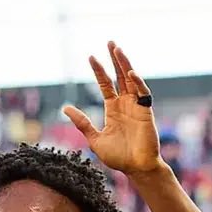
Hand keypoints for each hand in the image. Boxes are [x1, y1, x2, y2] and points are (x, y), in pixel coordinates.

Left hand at [63, 42, 162, 175]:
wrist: (135, 168)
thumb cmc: (118, 157)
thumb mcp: (94, 138)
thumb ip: (82, 122)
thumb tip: (65, 108)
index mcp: (113, 109)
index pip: (105, 85)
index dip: (99, 71)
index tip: (90, 57)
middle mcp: (125, 104)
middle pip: (119, 76)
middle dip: (114, 59)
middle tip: (110, 42)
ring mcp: (136, 106)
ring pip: (131, 80)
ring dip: (125, 64)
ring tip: (117, 49)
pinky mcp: (146, 112)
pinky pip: (143, 93)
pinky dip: (137, 83)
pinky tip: (130, 73)